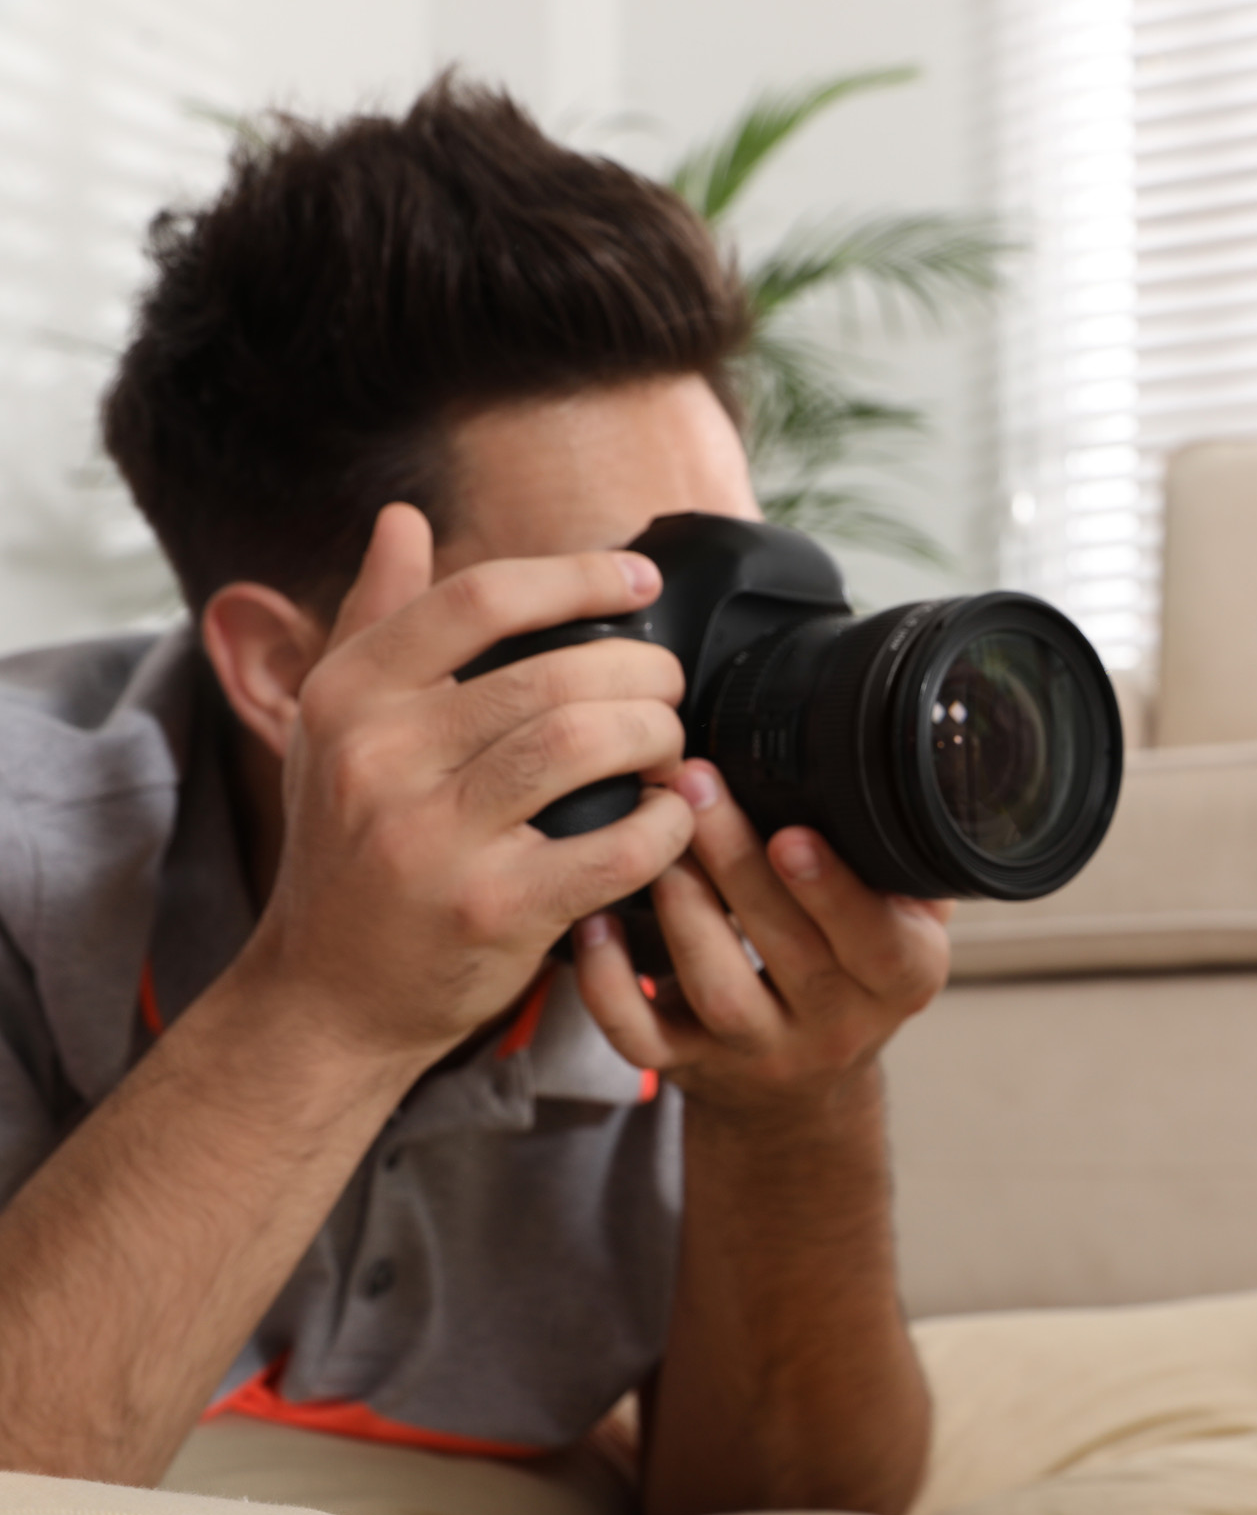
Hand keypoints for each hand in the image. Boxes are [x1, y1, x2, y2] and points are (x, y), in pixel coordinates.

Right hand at [234, 504, 695, 1077]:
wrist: (325, 997)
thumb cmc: (348, 850)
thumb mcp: (333, 729)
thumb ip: (376, 620)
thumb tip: (402, 517)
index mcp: (349, 697)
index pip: (478, 600)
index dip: (577, 577)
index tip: (642, 580)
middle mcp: (378, 758)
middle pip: (552, 673)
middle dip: (641, 671)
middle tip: (669, 687)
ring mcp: (432, 838)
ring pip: (584, 743)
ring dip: (657, 736)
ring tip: (672, 744)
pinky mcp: (490, 910)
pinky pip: (614, 846)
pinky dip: (665, 824)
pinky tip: (673, 816)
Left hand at [571, 759, 951, 1114]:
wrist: (802, 1093)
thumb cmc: (851, 975)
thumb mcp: (904, 924)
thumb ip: (908, 862)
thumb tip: (915, 763)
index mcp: (902, 978)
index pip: (878, 941)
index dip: (836, 892)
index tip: (794, 834)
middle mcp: (838, 1025)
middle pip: (789, 950)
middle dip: (739, 864)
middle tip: (695, 784)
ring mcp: (763, 1052)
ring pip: (719, 992)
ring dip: (683, 910)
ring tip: (650, 837)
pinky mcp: (693, 1070)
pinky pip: (644, 1040)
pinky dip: (610, 985)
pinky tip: (594, 923)